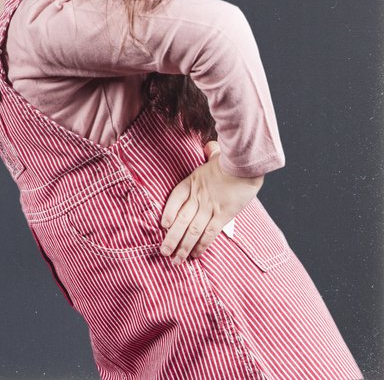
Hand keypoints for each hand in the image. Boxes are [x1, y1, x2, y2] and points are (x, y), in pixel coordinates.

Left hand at [159, 141, 261, 263]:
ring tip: (174, 259)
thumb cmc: (233, 160)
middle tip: (163, 252)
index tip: (162, 225)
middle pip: (180, 220)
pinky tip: (195, 255)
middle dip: (170, 238)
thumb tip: (210, 146)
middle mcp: (197, 196)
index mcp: (192, 182)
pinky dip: (201, 245)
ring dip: (182, 246)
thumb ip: (210, 153)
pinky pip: (209, 233)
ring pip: (192, 230)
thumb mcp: (215, 155)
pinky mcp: (223, 215)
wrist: (245, 164)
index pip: (174, 199)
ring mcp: (209, 207)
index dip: (167, 213)